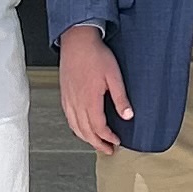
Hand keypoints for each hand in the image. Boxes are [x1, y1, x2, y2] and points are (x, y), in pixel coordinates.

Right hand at [57, 25, 131, 153]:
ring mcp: (68, 99)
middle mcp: (76, 103)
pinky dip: (76, 128)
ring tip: (96, 143)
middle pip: (85, 132)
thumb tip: (128, 116)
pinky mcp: (64, 95)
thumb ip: (120, 98)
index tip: (117, 141)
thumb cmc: (95, 55)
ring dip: (86, 138)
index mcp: (89, 100)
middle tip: (108, 150)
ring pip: (75, 127)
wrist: (77, 41)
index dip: (108, 138)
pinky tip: (81, 128)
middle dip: (97, 144)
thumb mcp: (114, 76)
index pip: (98, 127)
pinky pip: (68, 118)